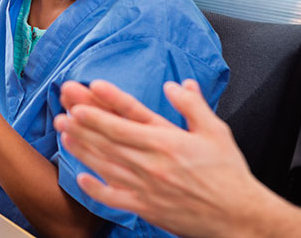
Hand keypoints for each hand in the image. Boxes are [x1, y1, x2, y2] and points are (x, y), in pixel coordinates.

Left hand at [53, 79, 261, 237]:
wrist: (240, 216)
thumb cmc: (228, 173)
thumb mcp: (215, 131)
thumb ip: (193, 105)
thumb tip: (177, 85)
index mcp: (168, 140)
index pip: (129, 118)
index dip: (106, 105)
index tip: (87, 92)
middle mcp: (153, 162)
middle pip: (110, 139)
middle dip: (83, 124)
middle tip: (61, 111)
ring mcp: (147, 186)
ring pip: (107, 164)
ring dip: (83, 149)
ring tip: (63, 134)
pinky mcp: (146, 207)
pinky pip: (115, 198)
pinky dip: (96, 189)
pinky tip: (80, 177)